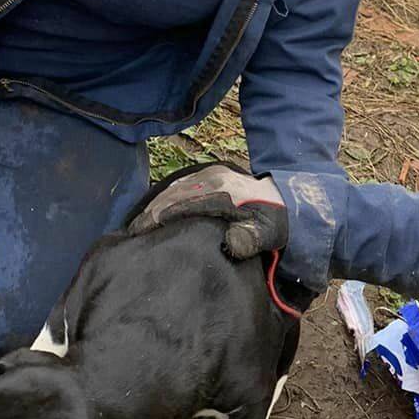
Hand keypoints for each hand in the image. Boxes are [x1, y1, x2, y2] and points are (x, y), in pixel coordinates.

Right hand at [133, 163, 286, 260]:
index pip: (182, 204)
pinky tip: (154, 209)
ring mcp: (210, 175)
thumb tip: (233, 243)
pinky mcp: (209, 175)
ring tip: (137, 222)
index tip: (141, 234)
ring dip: (154, 203)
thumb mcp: (268, 232)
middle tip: (132, 232)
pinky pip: (181, 184)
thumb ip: (251, 239)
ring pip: (174, 187)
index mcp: (222, 193)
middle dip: (151, 212)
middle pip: (173, 194)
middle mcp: (212, 179)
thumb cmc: (274, 222)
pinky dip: (164, 196)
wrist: (287, 199)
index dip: (159, 218)